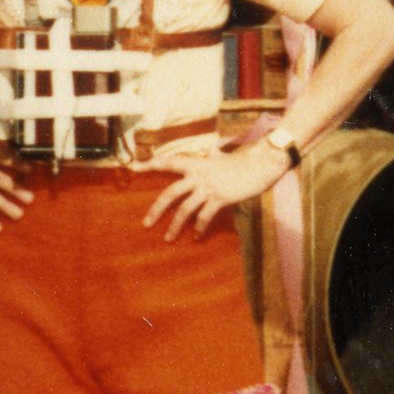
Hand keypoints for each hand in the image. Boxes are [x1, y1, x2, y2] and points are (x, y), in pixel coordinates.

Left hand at [142, 140, 287, 240]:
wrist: (261, 164)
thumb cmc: (244, 160)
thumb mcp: (221, 157)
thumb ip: (210, 159)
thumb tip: (208, 155)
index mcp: (196, 164)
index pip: (168, 163)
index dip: (150, 165)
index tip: (133, 168)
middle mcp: (199, 176)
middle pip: (170, 194)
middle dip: (156, 210)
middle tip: (146, 224)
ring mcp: (209, 188)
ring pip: (185, 209)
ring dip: (175, 226)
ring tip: (167, 238)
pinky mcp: (220, 198)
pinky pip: (205, 216)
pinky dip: (199, 227)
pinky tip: (196, 236)